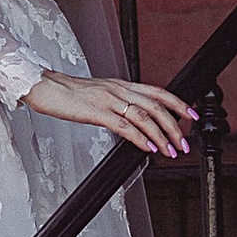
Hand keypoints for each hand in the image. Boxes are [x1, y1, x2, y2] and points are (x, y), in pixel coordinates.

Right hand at [24, 69, 196, 161]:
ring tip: (170, 151)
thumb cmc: (69, 94)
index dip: (178, 103)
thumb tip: (136, 121)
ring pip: (143, 116)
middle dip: (174, 126)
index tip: (192, 116)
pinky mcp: (94, 111)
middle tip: (184, 144)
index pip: (157, 92)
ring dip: (161, 135)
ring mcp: (107, 99)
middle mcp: (118, 89)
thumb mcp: (100, 95)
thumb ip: (119, 104)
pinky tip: (147, 147)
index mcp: (121, 85)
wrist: (44, 87)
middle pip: (155, 105)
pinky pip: (122, 125)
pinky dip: (139, 137)